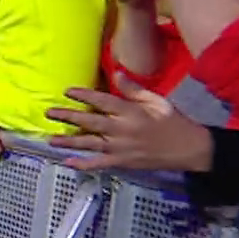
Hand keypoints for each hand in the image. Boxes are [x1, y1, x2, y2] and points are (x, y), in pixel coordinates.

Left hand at [46, 74, 213, 172]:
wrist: (189, 149)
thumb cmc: (173, 122)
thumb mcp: (157, 101)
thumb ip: (134, 90)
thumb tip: (116, 73)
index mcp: (132, 113)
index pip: (103, 102)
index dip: (84, 96)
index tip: (67, 91)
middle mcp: (123, 130)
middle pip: (91, 123)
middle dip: (69, 117)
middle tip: (49, 112)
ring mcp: (121, 149)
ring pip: (90, 144)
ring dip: (69, 142)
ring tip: (50, 139)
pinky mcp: (122, 163)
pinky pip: (99, 164)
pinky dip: (83, 164)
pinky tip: (67, 162)